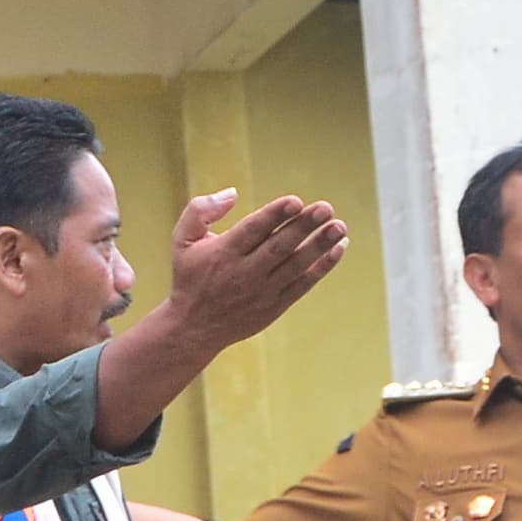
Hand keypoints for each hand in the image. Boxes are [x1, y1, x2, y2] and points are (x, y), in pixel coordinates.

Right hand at [159, 189, 350, 353]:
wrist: (194, 328)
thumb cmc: (191, 276)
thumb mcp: (182, 240)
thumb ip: (201, 210)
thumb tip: (232, 193)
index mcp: (223, 252)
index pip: (253, 230)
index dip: (275, 215)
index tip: (295, 201)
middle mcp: (244, 273)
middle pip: (279, 247)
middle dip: (304, 226)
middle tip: (326, 208)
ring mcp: (262, 291)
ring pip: (296, 266)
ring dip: (320, 245)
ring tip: (339, 226)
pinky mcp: (275, 306)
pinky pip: (303, 285)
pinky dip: (322, 267)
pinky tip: (339, 248)